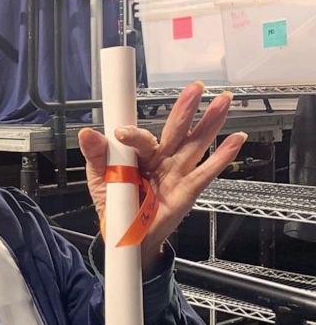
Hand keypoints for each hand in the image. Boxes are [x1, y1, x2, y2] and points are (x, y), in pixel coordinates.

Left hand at [78, 82, 245, 275]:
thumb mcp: (99, 178)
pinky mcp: (188, 190)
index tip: (121, 134)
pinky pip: (206, 172)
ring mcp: (175, 173)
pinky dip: (223, 156)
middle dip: (184, 109)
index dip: (132, 134)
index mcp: (137, 153)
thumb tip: (87, 134)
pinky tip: (236, 138)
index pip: (139, 138)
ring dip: (210, 123)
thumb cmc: (115, 204)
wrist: (127, 237)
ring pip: (195, 144)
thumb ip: (96, 155)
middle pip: (174, 130)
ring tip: (223, 101)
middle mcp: (159, 159)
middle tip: (195, 88)